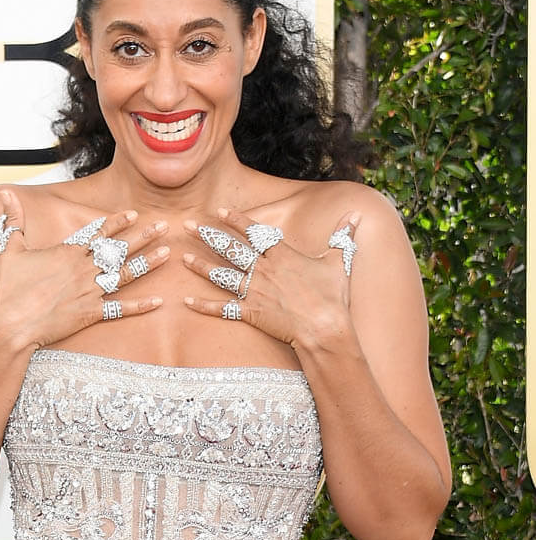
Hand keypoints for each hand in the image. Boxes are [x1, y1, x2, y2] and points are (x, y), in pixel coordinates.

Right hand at [0, 190, 167, 349]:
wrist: (11, 323)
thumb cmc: (9, 289)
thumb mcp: (10, 250)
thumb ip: (13, 220)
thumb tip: (6, 193)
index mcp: (67, 252)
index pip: (97, 233)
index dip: (117, 222)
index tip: (135, 214)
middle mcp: (83, 269)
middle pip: (119, 249)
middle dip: (143, 236)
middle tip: (164, 225)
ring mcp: (89, 291)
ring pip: (125, 274)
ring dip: (148, 263)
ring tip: (167, 254)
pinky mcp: (90, 313)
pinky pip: (120, 308)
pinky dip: (140, 306)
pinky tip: (158, 301)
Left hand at [182, 207, 359, 349]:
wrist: (324, 328)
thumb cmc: (333, 296)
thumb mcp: (340, 261)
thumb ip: (344, 236)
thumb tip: (357, 214)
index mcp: (282, 255)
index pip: (255, 232)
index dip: (237, 220)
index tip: (220, 210)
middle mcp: (264, 270)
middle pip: (231, 249)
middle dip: (208, 236)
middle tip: (187, 225)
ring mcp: (255, 292)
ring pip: (222, 275)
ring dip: (201, 267)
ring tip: (183, 258)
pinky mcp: (251, 313)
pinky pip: (222, 309)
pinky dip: (204, 306)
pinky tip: (187, 301)